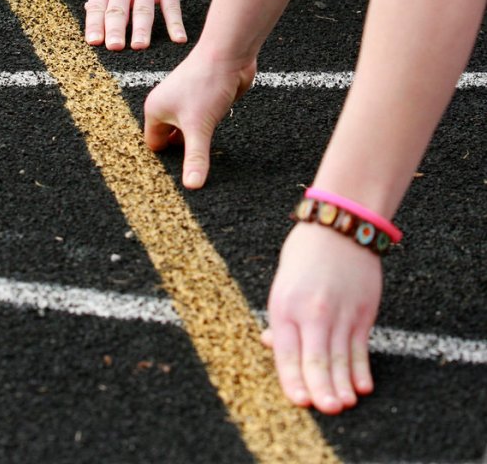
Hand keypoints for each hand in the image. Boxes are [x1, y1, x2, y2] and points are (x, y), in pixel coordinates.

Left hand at [85, 0, 187, 51]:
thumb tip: (92, 14)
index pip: (97, 6)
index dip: (95, 25)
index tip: (94, 43)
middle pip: (118, 9)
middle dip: (115, 30)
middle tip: (114, 48)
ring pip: (144, 9)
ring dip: (142, 29)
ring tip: (139, 46)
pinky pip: (172, 6)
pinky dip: (176, 24)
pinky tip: (179, 39)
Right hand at [143, 46, 255, 185]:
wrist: (229, 53)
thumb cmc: (207, 83)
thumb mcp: (199, 127)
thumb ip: (195, 158)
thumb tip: (192, 187)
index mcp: (156, 110)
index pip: (154, 145)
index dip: (166, 160)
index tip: (178, 177)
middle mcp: (167, 105)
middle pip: (169, 139)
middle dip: (180, 151)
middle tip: (193, 171)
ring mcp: (186, 102)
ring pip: (187, 130)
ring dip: (196, 141)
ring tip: (205, 156)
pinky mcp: (204, 99)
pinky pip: (202, 122)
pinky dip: (207, 130)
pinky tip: (216, 137)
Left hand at [262, 223, 380, 413]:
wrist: (340, 226)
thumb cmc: (305, 254)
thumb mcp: (283, 282)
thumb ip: (281, 318)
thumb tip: (272, 346)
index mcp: (286, 305)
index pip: (287, 351)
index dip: (293, 379)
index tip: (300, 402)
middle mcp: (313, 311)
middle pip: (317, 358)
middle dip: (321, 388)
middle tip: (326, 409)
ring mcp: (340, 312)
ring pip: (341, 357)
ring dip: (342, 384)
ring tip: (343, 404)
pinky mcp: (362, 311)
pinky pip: (361, 346)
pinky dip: (361, 368)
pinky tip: (362, 386)